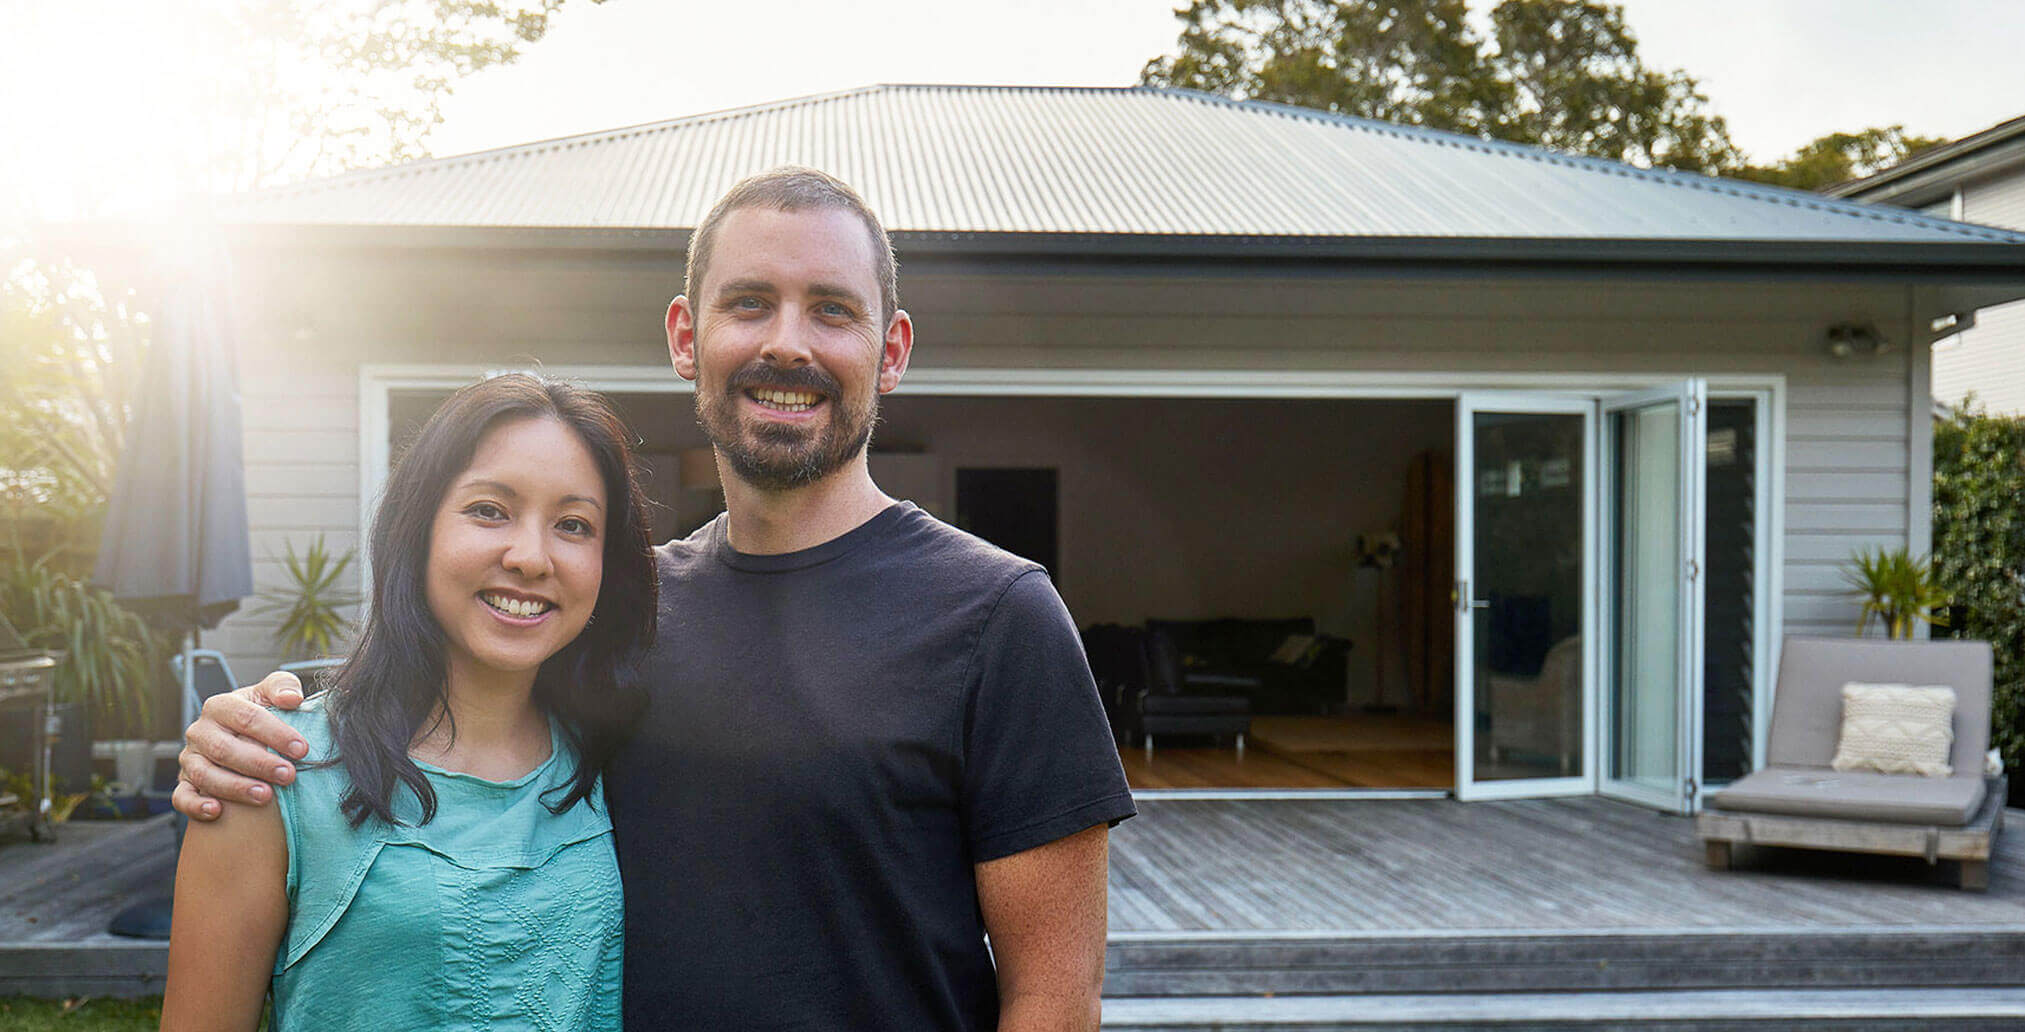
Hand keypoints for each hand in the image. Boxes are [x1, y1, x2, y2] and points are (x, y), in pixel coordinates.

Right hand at [172, 672, 310, 820]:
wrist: (238, 735)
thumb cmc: (258, 714)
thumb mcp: (270, 694)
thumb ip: (283, 687)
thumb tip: (292, 698)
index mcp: (220, 706)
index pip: (246, 717)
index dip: (275, 733)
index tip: (302, 749)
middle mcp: (200, 732)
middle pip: (225, 749)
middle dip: (259, 763)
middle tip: (288, 775)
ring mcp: (190, 758)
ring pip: (205, 774)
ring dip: (235, 787)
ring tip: (264, 796)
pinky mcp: (185, 782)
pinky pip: (182, 797)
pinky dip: (196, 805)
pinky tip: (216, 811)